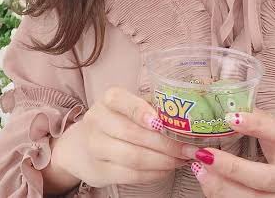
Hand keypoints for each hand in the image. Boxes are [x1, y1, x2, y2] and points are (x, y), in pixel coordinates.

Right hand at [49, 86, 191, 188]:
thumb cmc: (120, 119)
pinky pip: (131, 175)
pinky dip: (154, 173)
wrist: (84, 143)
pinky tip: (167, 169)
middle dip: (165, 143)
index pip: (123, 102)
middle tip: (188, 148)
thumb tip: (189, 117)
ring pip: (133, 157)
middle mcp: (98, 120)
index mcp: (109, 99)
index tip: (162, 122)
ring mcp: (95, 147)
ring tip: (181, 160)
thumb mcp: (132, 106)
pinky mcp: (99, 171)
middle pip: (133, 134)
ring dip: (163, 161)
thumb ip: (154, 107)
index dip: (142, 112)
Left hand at [181, 108, 274, 196]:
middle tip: (203, 153)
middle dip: (230, 166)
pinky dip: (220, 196)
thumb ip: (260, 122)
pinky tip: (205, 181)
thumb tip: (229, 102)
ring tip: (197, 167)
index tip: (229, 116)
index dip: (256, 125)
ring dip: (219, 185)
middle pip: (262, 177)